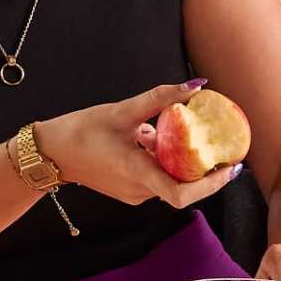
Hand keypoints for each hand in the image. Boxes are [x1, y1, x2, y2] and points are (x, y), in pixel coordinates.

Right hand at [37, 83, 240, 212]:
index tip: (230, 167)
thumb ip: (160, 98)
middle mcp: (139, 191)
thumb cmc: (81, 131)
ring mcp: (134, 193)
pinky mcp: (128, 190)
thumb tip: (196, 86)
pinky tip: (150, 136)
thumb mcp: (123, 111)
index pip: (184, 194)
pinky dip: (162, 159)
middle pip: (183, 184)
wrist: (50, 153)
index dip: (212, 184)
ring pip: (169, 177)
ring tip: (178, 130)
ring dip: (178, 157)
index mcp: (138, 174)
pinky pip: (155, 176)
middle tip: (221, 142)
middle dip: (203, 165)